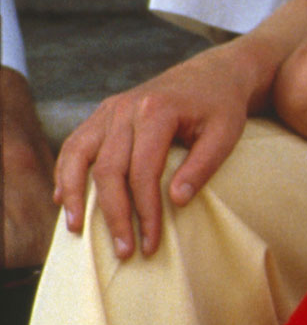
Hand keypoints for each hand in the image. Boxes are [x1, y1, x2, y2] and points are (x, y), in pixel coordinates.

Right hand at [53, 44, 257, 258]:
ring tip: (77, 229)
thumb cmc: (221, 106)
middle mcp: (125, 108)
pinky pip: (76, 143)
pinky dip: (65, 171)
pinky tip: (63, 197)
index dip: (146, 211)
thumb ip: (202, 167)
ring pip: (79, 154)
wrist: (213, 73)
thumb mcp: (225, 135)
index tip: (151, 243)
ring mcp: (110, 108)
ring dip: (75, 194)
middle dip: (114, 214)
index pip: (143, 171)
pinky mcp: (103, 113)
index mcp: (156, 111)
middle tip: (124, 250)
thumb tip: (176, 201)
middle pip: (108, 169)